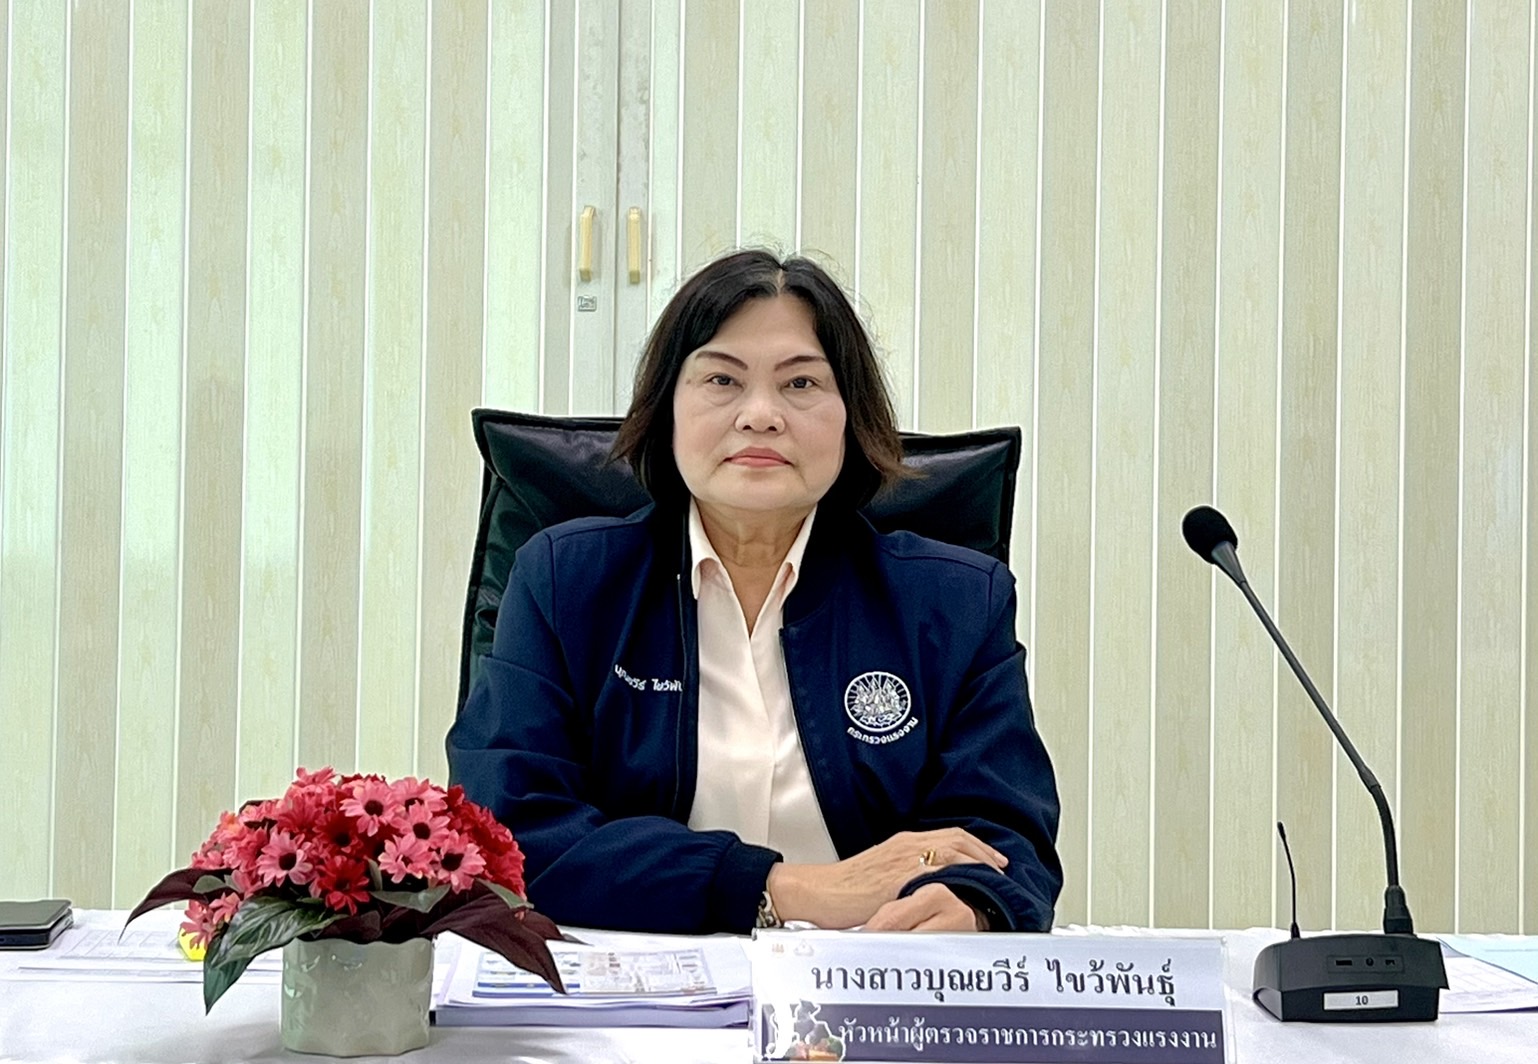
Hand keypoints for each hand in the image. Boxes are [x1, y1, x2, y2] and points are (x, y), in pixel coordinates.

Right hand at [766, 827, 1006, 929]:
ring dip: (979, 862)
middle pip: (957, 838)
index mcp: (902, 843)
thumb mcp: (878, 875)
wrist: (820, 891)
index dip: (973, 845)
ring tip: (995, 878)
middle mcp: (907, 844)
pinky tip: (974, 888)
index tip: (990, 858)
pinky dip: (962, 875)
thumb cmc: (843, 889)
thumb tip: (921, 886)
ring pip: (955, 850)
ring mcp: (906, 858)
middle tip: (1002, 866)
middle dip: (984, 851)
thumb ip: (901, 875)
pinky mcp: (903, 875)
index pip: (947, 835)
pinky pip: (941, 869)